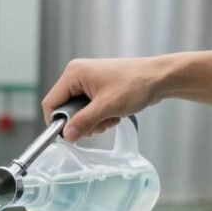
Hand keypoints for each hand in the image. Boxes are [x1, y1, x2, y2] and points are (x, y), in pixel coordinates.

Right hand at [41, 51, 211, 141]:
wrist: (160, 78)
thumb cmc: (135, 84)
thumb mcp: (107, 107)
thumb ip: (84, 122)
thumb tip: (67, 136)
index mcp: (74, 74)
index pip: (51, 102)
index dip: (58, 122)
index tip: (69, 135)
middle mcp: (78, 76)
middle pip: (65, 109)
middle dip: (82, 122)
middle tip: (99, 125)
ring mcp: (88, 82)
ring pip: (79, 112)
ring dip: (94, 121)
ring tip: (111, 117)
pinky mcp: (98, 89)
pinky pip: (90, 109)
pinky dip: (101, 116)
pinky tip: (115, 114)